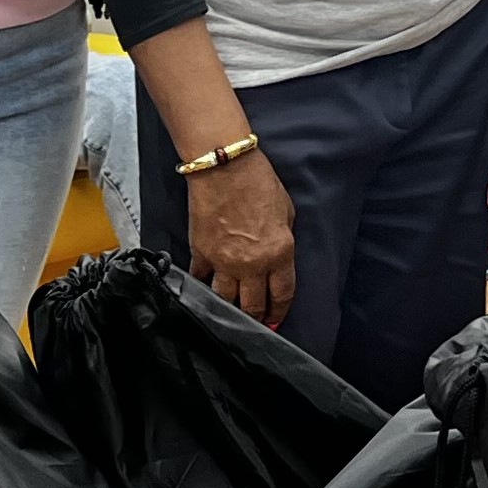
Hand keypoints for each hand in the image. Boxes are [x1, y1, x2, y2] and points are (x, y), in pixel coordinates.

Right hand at [186, 147, 296, 325]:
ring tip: (232, 312)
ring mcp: (224, 261)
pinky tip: (206, 289)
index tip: (276, 319)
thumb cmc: (258, 182)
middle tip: (256, 321)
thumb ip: (283, 241)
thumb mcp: (286, 212)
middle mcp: (252, 264)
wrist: (224, 166)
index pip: (282, 295)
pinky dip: (203, 286)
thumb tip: (277, 258)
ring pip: (225, 300)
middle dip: (256, 317)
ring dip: (230, 308)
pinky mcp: (201, 253)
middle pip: (253, 306)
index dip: (279, 311)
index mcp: (279, 253)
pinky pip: (201, 279)